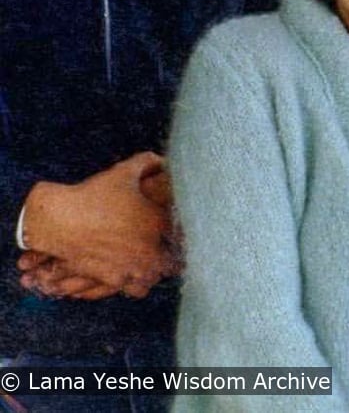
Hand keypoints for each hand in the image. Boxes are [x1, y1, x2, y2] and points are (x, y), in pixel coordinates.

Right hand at [19, 152, 178, 297]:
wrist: (60, 220)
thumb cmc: (94, 195)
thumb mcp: (124, 172)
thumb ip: (148, 162)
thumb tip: (163, 161)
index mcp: (158, 222)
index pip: (185, 234)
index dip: (186, 233)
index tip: (184, 231)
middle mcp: (150, 248)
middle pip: (175, 260)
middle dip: (174, 254)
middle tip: (170, 248)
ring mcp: (133, 267)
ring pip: (158, 277)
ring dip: (158, 271)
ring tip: (154, 262)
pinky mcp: (116, 280)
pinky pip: (138, 290)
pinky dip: (139, 284)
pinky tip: (136, 273)